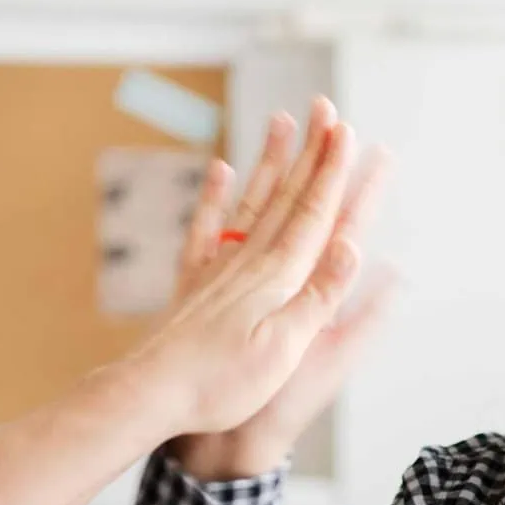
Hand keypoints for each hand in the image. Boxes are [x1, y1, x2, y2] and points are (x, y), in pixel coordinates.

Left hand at [102, 99, 389, 448]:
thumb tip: (352, 244)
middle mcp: (248, 263)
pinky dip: (214, 195)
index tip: (347, 131)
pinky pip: (206, 227)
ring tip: (283, 120)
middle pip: (288, 197)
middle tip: (327, 110)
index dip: (333, 173)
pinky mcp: (194, 283)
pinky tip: (220, 169)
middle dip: (312, 153)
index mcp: (278, 279)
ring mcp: (218, 268)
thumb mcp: (284, 349)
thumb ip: (319, 294)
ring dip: (272, 161)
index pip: (314, 214)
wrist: (152, 394)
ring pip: (252, 201)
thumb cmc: (221, 383)